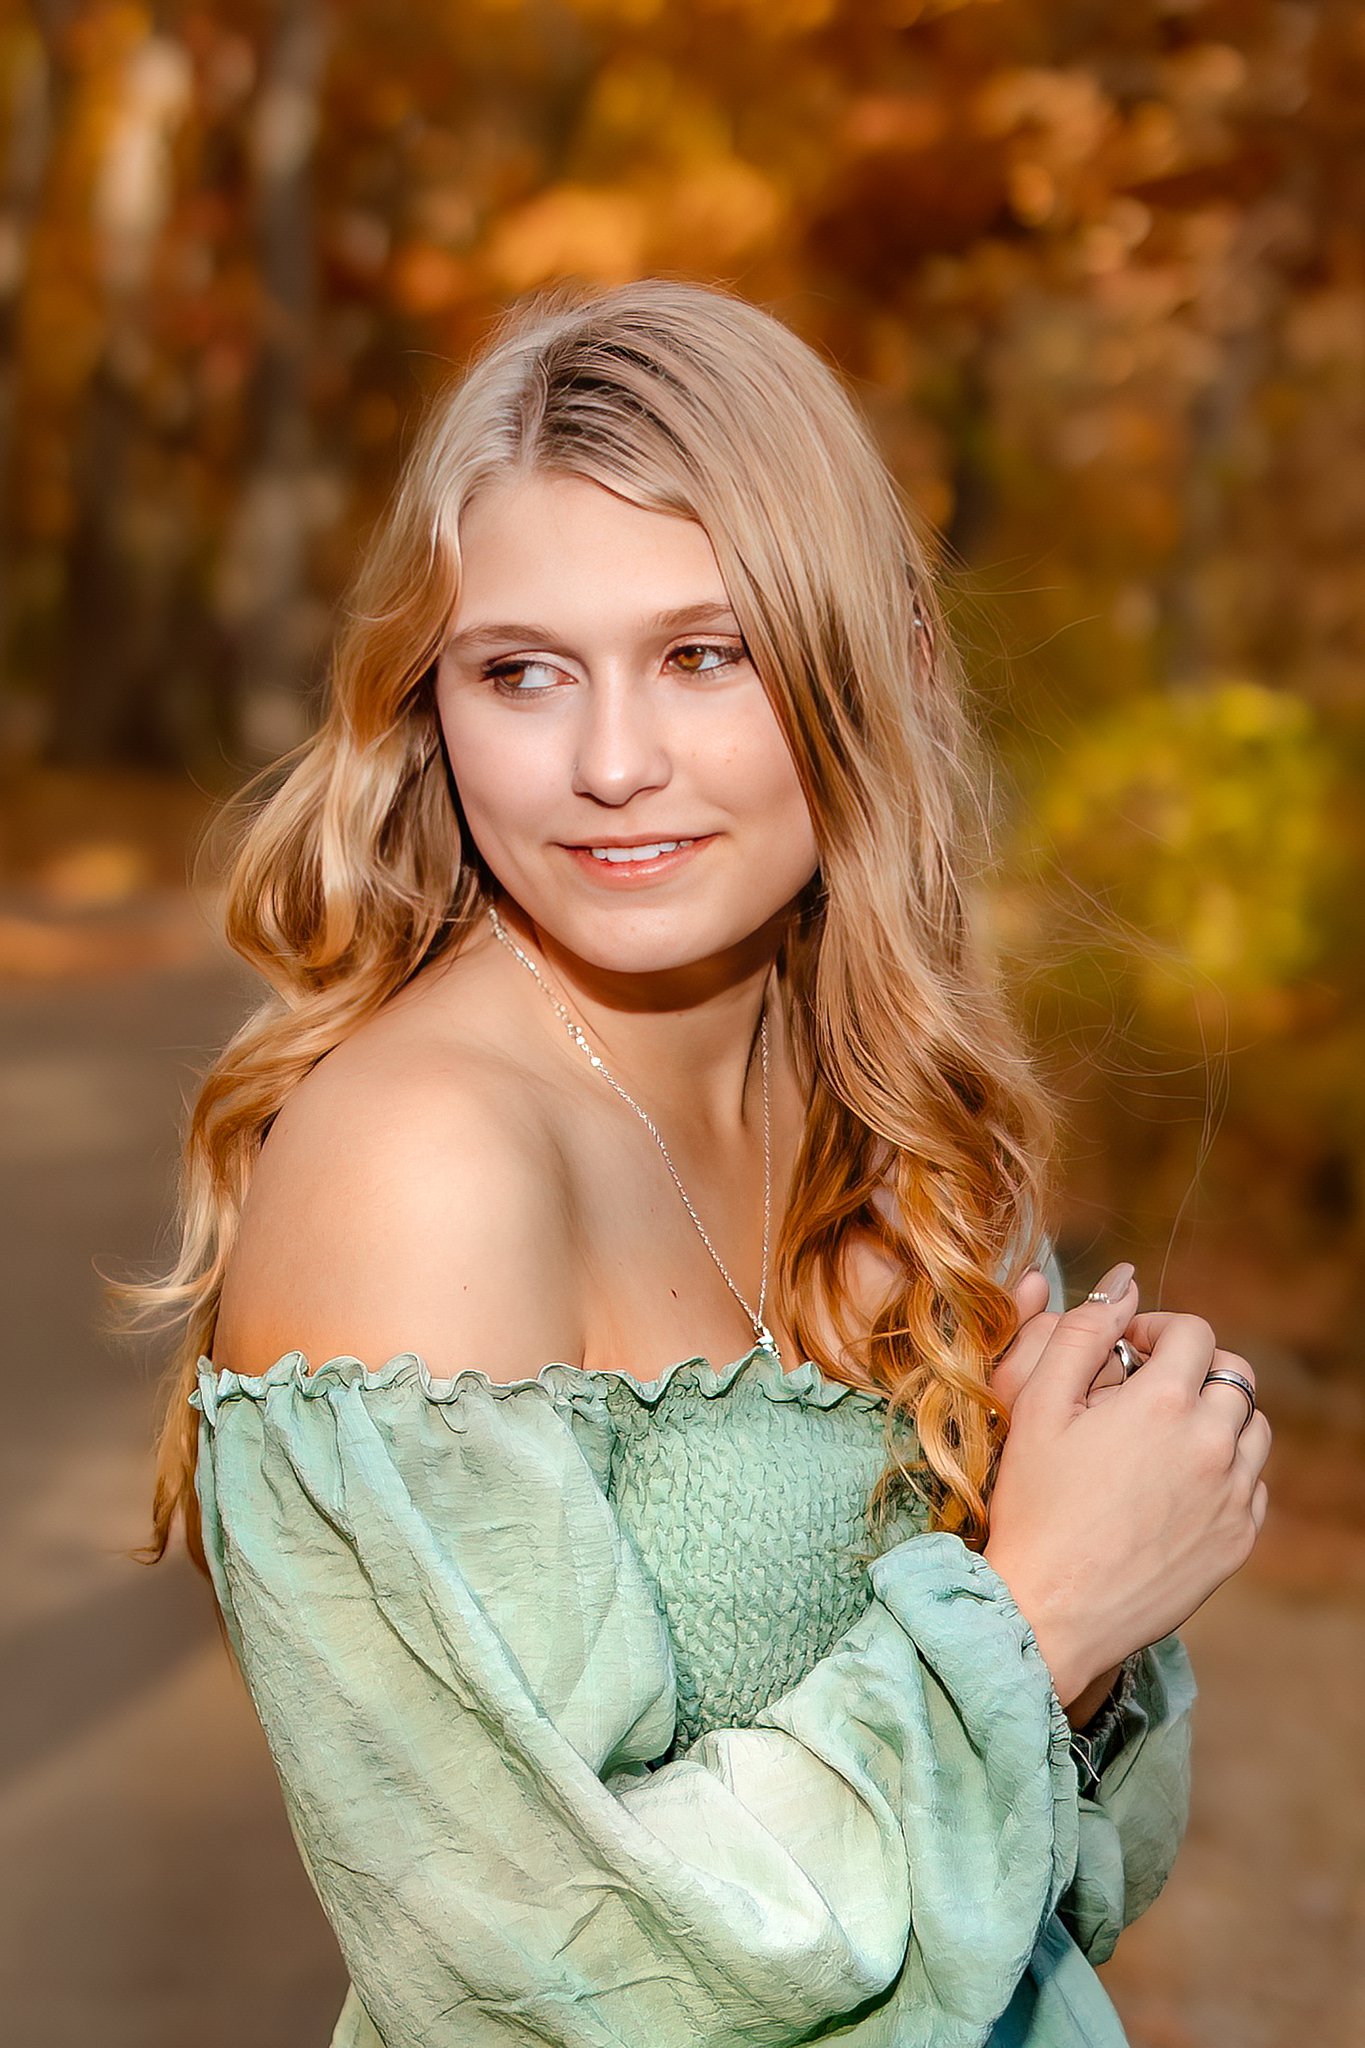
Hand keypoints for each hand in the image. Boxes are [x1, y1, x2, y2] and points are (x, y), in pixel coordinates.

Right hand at [983, 1262, 1271, 1708]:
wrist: (1050, 1610)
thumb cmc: (1033, 1505)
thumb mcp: (1037, 1405)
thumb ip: (1082, 1331)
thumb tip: (1122, 1280)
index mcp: (1162, 1401)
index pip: (1193, 1331)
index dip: (1157, 1328)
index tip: (1128, 1350)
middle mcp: (1212, 1443)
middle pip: (1233, 1373)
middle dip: (1191, 1368)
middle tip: (1144, 1391)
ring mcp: (1232, 1495)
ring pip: (1252, 1427)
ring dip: (1217, 1416)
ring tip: (1165, 1436)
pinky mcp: (1238, 1539)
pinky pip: (1252, 1483)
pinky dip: (1224, 1470)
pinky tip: (1176, 1486)